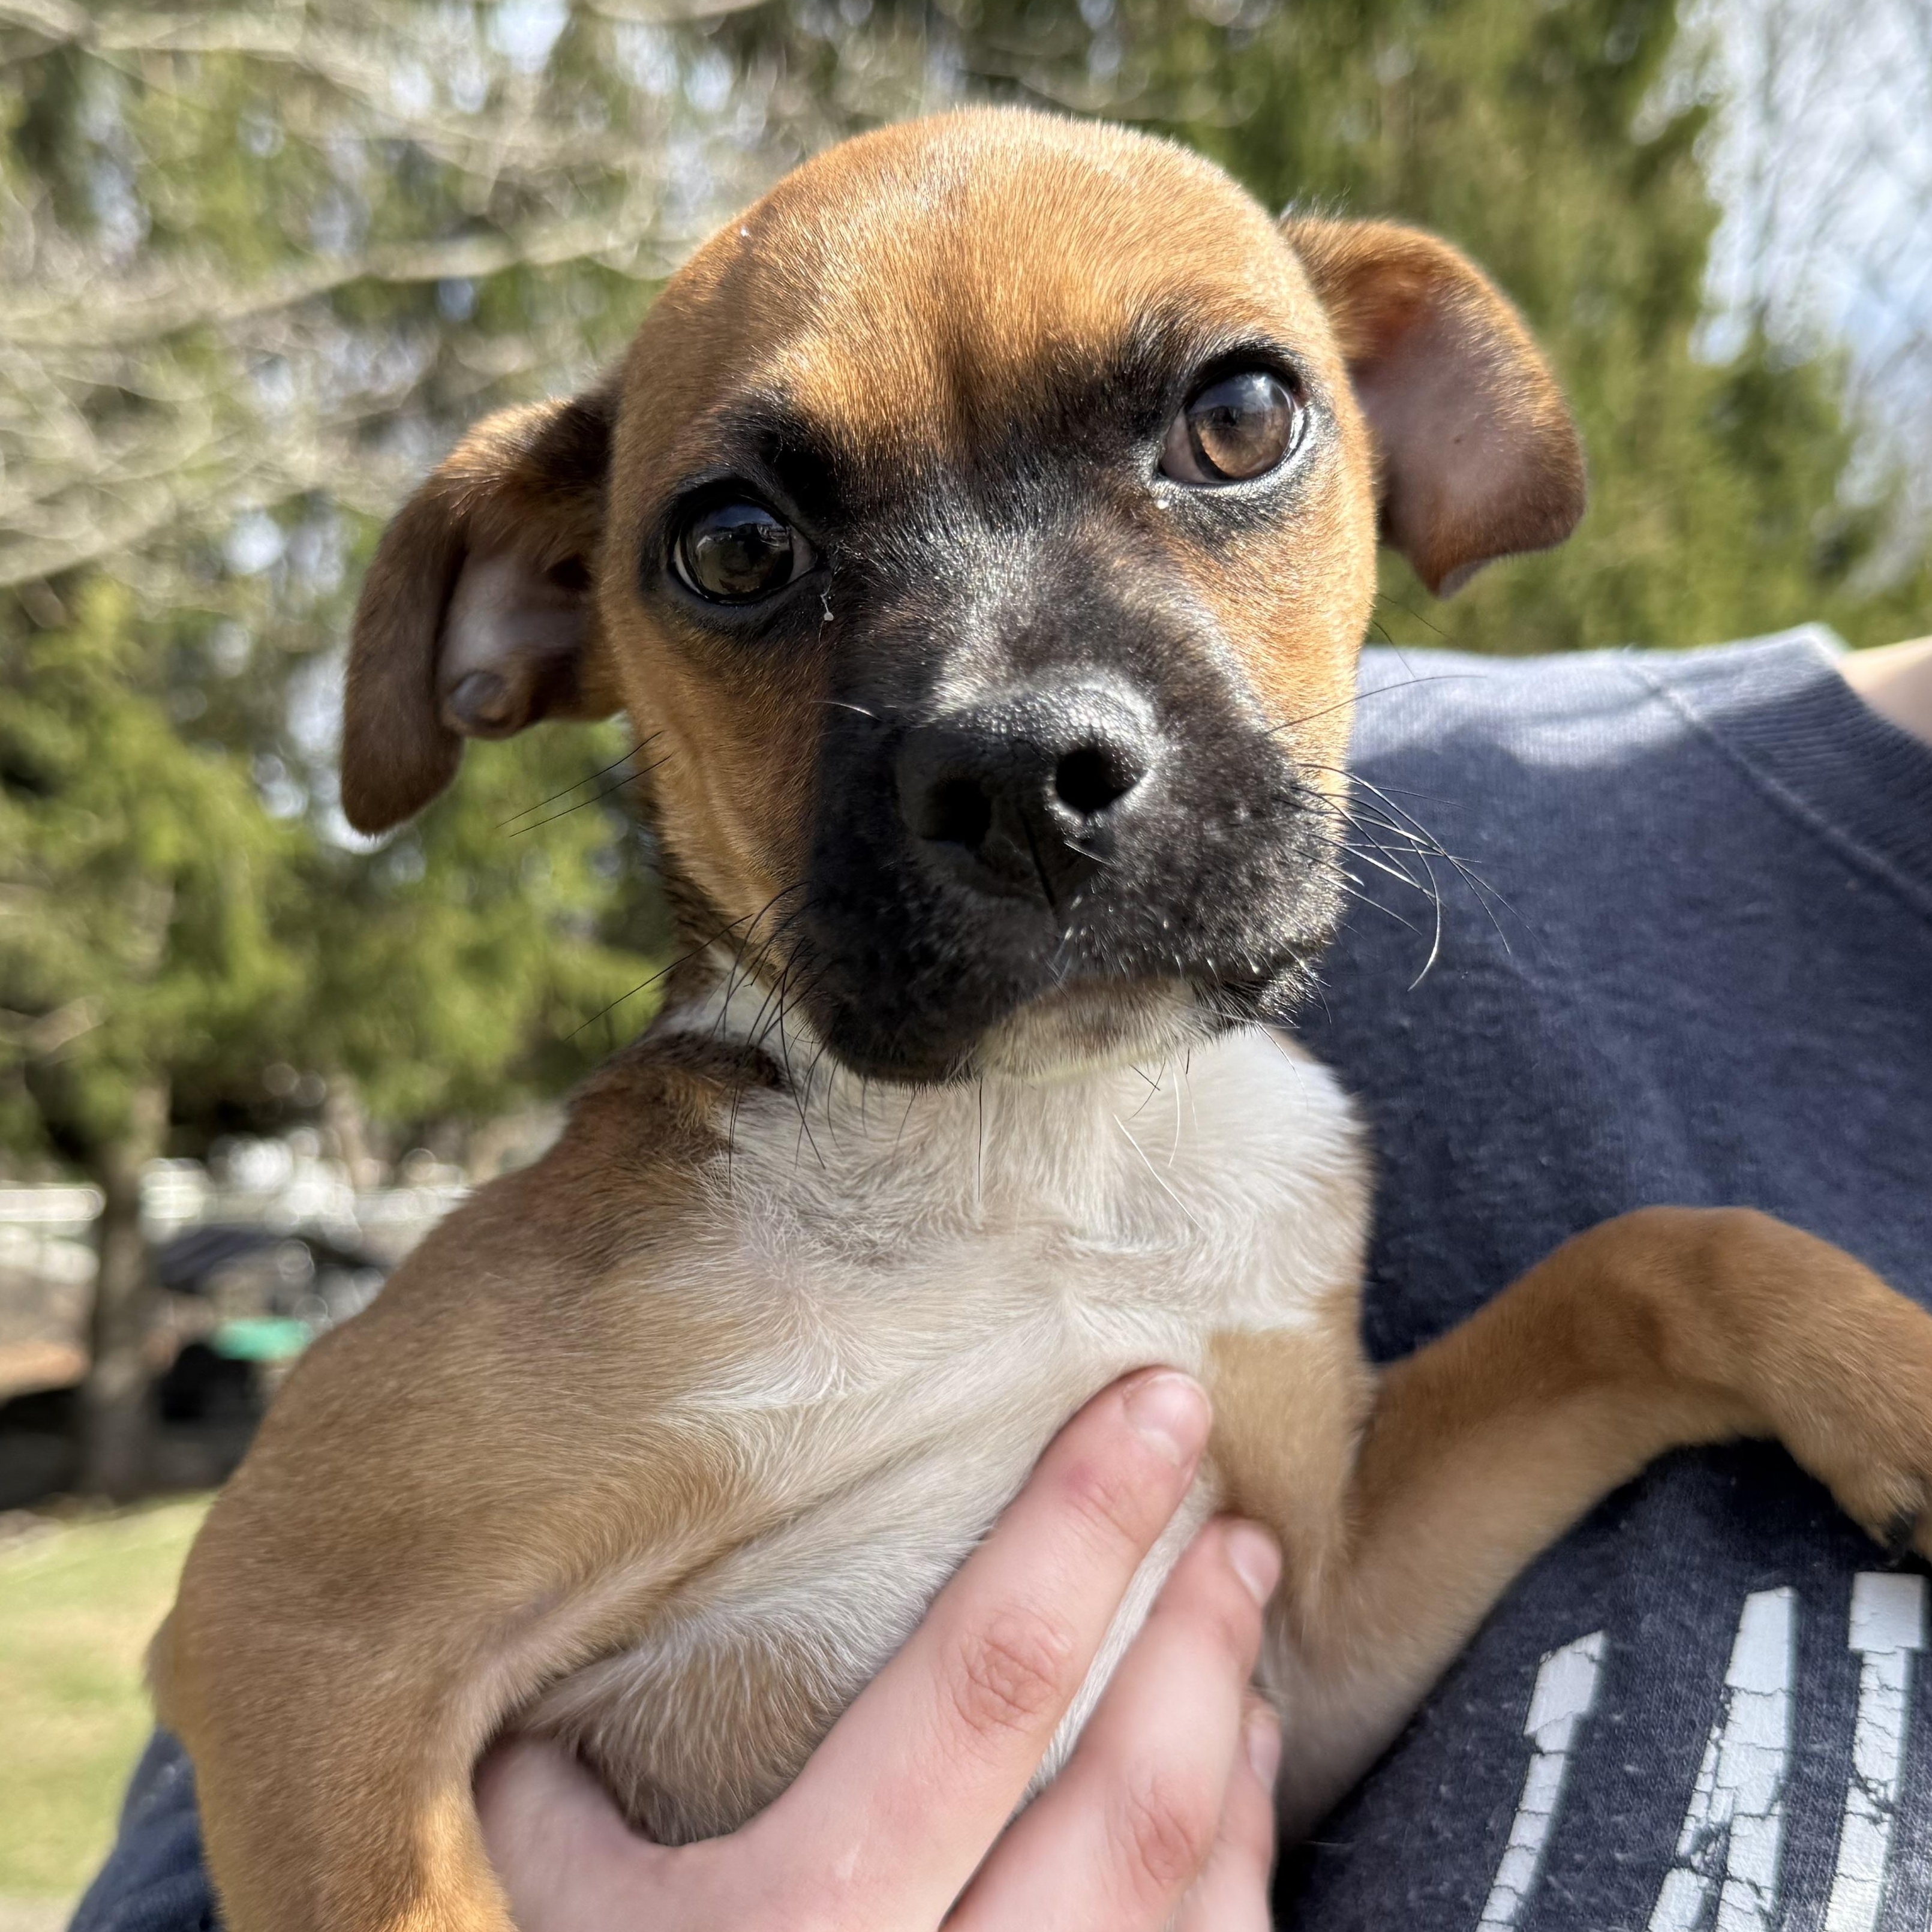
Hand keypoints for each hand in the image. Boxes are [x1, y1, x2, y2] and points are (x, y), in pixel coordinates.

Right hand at [475, 1369, 1283, 1930]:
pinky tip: (1229, 1814)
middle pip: (1125, 1800)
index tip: (1156, 1402)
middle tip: (1228, 1513)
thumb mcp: (522, 1911)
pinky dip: (1233, 1891)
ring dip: (1235, 1756)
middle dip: (1195, 1634)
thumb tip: (588, 1633)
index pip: (984, 1684)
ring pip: (1189, 1912)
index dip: (1081, 1525)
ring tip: (1243, 1633)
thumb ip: (557, 1787)